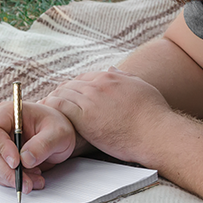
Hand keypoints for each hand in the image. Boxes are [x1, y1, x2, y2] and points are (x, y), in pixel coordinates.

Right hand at [0, 101, 76, 193]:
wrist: (58, 135)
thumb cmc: (57, 126)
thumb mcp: (57, 133)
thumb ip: (42, 144)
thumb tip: (25, 160)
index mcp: (7, 113)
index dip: (1, 148)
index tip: (16, 163)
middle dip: (8, 171)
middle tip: (26, 183)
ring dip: (13, 179)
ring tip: (35, 182)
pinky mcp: (1, 160)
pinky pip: (2, 175)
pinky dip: (15, 181)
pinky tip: (32, 180)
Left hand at [41, 67, 171, 164]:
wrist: (156, 134)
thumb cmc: (154, 115)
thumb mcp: (142, 87)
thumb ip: (126, 77)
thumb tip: (112, 69)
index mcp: (111, 77)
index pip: (84, 78)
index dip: (76, 88)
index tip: (70, 96)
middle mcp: (98, 84)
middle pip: (71, 85)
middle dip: (62, 93)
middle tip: (53, 103)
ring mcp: (90, 99)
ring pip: (63, 93)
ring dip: (54, 100)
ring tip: (46, 110)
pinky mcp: (84, 116)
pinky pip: (60, 106)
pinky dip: (52, 108)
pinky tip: (47, 115)